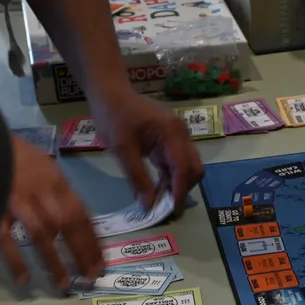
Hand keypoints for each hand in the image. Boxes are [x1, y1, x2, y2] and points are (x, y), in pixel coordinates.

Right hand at [0, 136, 102, 289]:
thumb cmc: (13, 152)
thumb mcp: (43, 164)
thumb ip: (57, 190)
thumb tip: (71, 218)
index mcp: (57, 181)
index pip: (81, 213)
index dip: (93, 239)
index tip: (102, 260)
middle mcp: (42, 191)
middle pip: (68, 225)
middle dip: (82, 252)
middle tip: (92, 276)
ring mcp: (16, 200)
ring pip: (41, 234)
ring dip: (55, 260)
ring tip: (64, 284)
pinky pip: (5, 237)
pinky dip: (15, 258)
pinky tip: (24, 277)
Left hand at [93, 88, 202, 211]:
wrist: (110, 92)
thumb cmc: (113, 116)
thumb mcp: (122, 149)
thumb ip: (137, 177)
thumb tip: (148, 205)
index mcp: (172, 133)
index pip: (184, 168)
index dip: (180, 192)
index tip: (173, 212)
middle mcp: (182, 134)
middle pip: (194, 168)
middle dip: (183, 189)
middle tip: (166, 207)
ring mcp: (179, 136)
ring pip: (189, 167)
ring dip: (178, 184)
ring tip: (161, 200)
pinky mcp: (172, 139)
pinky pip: (178, 162)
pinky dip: (171, 176)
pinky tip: (159, 187)